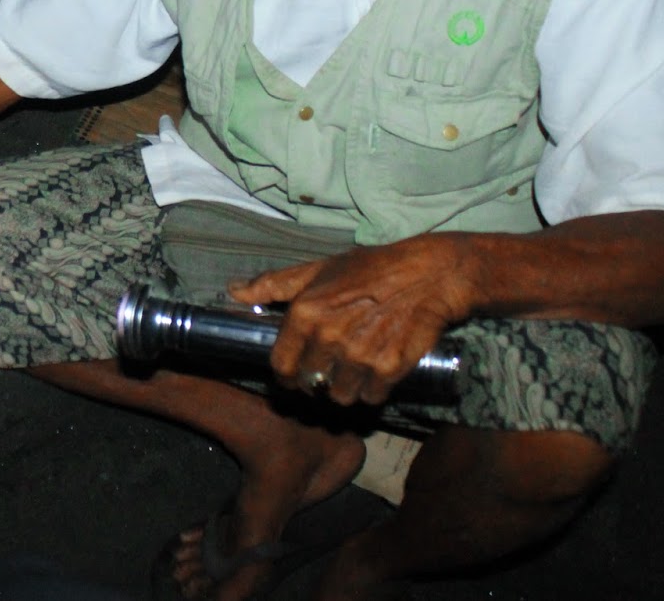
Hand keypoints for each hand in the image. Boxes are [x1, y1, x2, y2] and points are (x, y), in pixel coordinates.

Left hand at [229, 235, 475, 406]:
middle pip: (311, 384)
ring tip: (355, 370)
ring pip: (340, 395)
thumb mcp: (318, 269)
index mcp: (305, 312)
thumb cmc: (371, 268)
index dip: (286, 375)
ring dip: (346, 388)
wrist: (429, 274)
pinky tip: (378, 372)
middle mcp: (329, 336)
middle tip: (330, 370)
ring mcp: (360, 355)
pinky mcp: (390, 367)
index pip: (281, 365)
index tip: (295, 375)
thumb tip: (234, 292)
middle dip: (318, 381)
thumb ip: (273, 284)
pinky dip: (374, 390)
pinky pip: (372, 396)